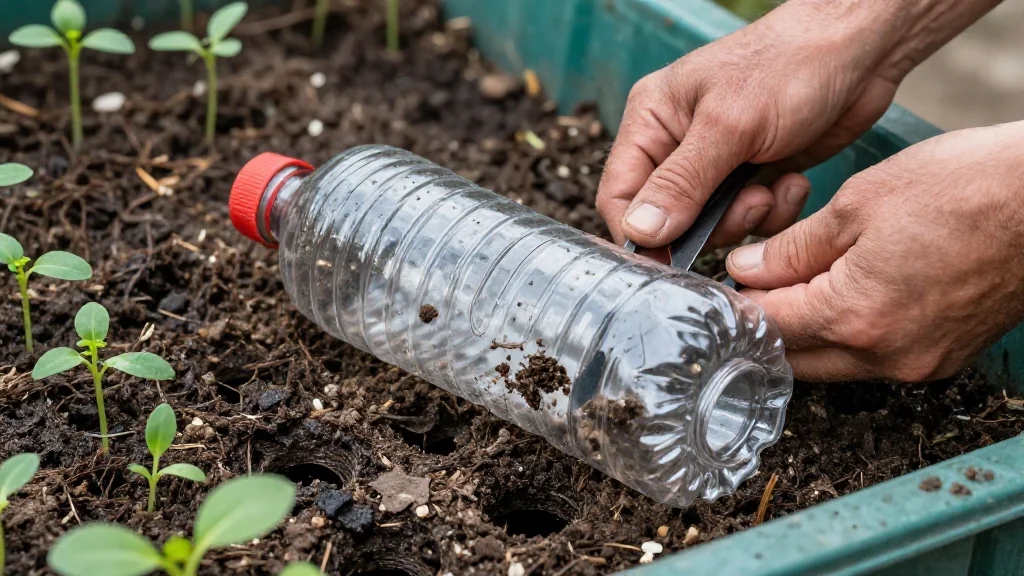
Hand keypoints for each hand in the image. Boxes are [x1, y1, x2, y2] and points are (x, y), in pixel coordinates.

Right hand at [597, 0, 999, 249]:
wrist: (860, 49)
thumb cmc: (789, 66)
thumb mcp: (729, 126)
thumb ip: (682, 184)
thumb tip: (639, 232)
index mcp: (652, 121)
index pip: (619, 196)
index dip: (640, 234)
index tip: (670, 263)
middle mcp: (676, 144)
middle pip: (667, 219)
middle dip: (710, 225)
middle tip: (749, 206)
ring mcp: (716, 162)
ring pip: (710, 225)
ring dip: (746, 219)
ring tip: (773, 190)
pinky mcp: (754, 175)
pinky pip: (748, 219)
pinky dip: (773, 211)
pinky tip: (793, 183)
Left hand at [726, 122, 1023, 381]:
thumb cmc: (963, 189)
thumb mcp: (858, 204)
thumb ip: (792, 248)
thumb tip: (748, 270)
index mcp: (855, 316)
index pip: (767, 326)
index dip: (733, 305)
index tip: (716, 289)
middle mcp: (885, 355)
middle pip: (795, 359)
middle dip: (765, 327)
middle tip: (747, 290)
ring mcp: (918, 363)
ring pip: (833, 365)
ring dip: (805, 336)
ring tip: (791, 290)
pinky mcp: (943, 358)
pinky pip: (873, 360)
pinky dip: (847, 337)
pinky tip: (842, 299)